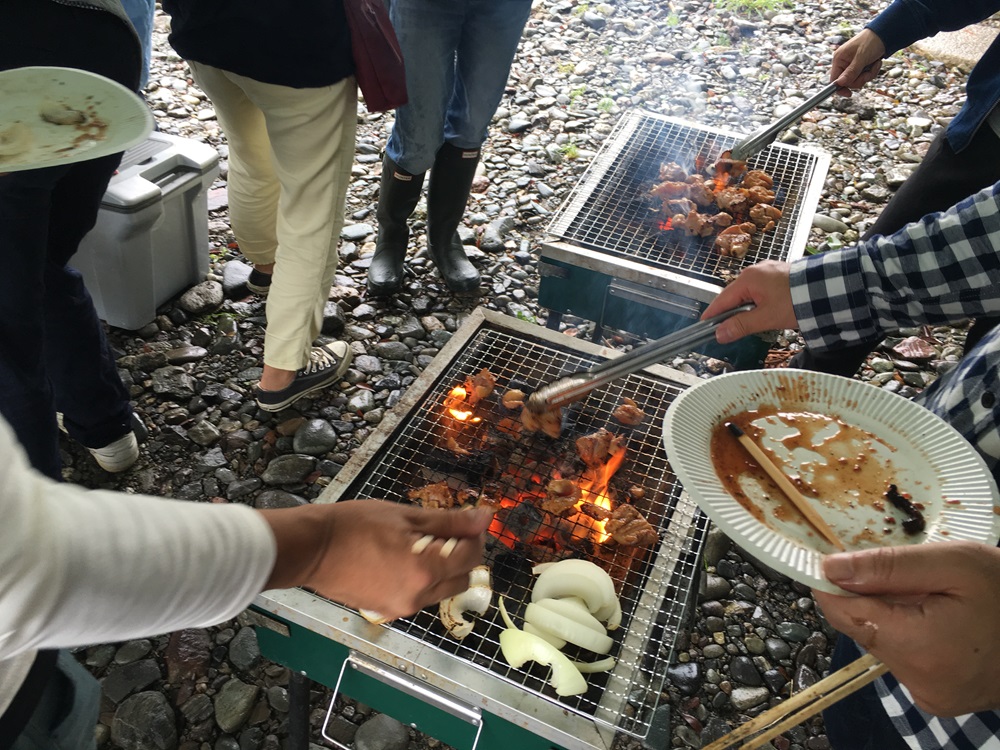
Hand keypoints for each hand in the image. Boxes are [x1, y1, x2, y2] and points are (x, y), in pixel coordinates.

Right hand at [261, 500, 491, 619]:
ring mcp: (401, 608)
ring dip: (442, 568)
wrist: (311, 549)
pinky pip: (419, 596)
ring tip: (419, 543)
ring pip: (441, 589)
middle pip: (461, 578)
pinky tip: (402, 558)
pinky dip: (421, 579)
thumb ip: (449, 520)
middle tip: (444, 531)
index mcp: (425, 571)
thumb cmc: (354, 525)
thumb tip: (485, 518)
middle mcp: (418, 596)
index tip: (466, 521)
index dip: (474, 536)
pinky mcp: (386, 611)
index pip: (471, 557)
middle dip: (461, 554)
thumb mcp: (405, 516)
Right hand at [700, 261, 796, 343]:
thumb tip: (720, 334)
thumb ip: (741, 325)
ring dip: (745, 308)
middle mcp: (755, 271)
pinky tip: (762, 312)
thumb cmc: (797, 300)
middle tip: (726, 330)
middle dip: (730, 313)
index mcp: (748, 279)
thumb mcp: (766, 317)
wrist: (828, 289)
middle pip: (734, 296)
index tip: (703, 326)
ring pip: (748, 293)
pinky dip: (757, 302)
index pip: (722, 300)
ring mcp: (768, 271)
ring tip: (747, 324)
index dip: (712, 315)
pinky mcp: (778, 275)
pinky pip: (760, 289)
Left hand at [814, 541, 999, 716]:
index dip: (832, 584)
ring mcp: (928, 696)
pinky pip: (902, 658)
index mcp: (919, 647)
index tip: (830, 559)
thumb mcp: (953, 563)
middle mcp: (918, 681)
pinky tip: (938, 620)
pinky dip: (909, 634)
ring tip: (931, 598)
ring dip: (892, 615)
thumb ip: (887, 567)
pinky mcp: (936, 699)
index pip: (843, 614)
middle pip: (860, 627)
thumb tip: (830, 569)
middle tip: (909, 577)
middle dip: (871, 596)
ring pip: (879, 641)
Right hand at [831, 29, 885, 94]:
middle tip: (868, 72)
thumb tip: (839, 83)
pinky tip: (876, 63)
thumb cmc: (871, 41)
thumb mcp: (861, 57)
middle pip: (847, 82)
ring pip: (857, 81)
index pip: (834, 79)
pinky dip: (872, 72)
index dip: (840, 88)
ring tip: (875, 64)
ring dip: (868, 75)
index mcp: (839, 59)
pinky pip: (864, 77)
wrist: (885, 34)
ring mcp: (852, 66)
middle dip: (860, 79)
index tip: (849, 94)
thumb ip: (851, 71)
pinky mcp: (860, 67)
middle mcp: (844, 63)